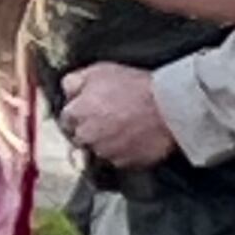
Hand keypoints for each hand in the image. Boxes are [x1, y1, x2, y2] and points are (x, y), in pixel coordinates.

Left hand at [57, 61, 178, 171]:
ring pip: (99, 149)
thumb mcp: (100, 71)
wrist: (168, 107)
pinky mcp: (123, 163)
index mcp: (77, 113)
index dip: (78, 113)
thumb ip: (74, 81)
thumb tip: (67, 91)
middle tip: (110, 118)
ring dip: (106, 141)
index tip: (90, 110)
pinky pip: (117, 158)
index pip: (66, 119)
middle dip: (90, 129)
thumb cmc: (135, 87)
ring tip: (125, 126)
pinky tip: (135, 137)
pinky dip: (123, 151)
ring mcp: (104, 151)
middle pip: (80, 136)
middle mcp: (86, 136)